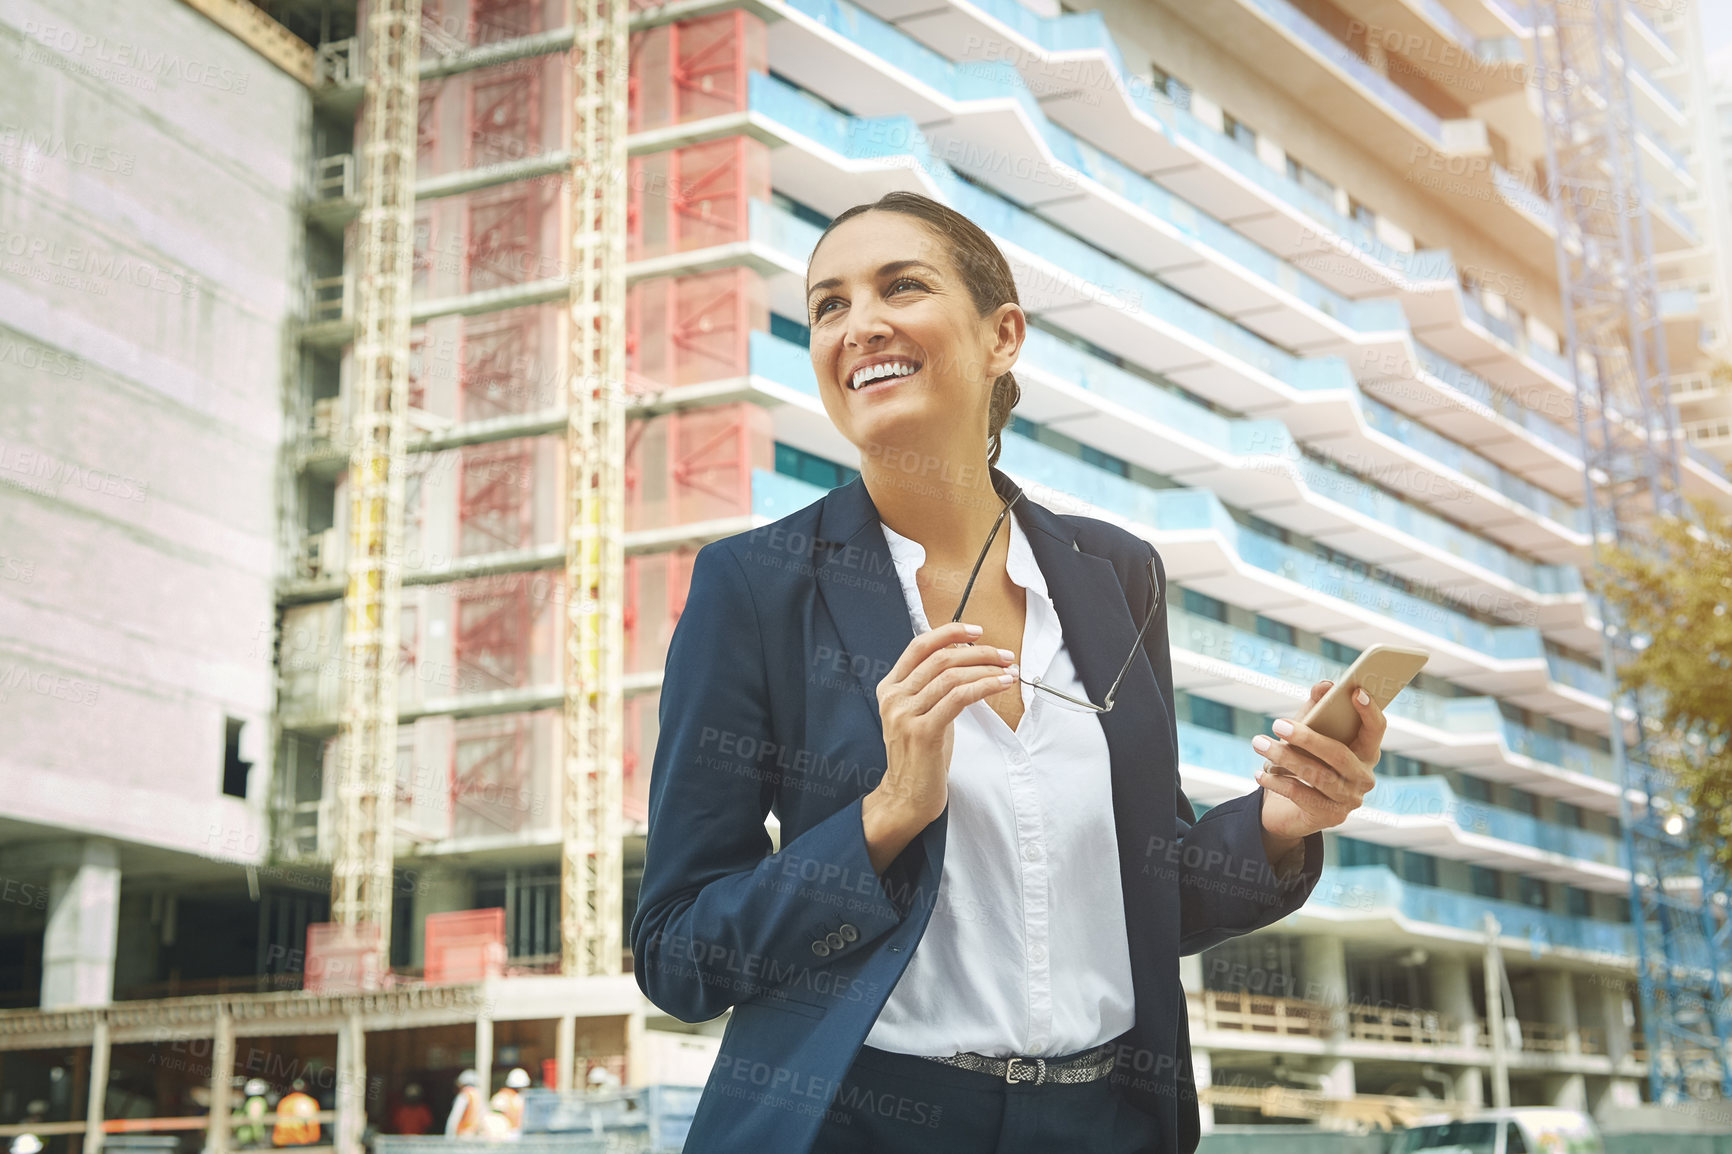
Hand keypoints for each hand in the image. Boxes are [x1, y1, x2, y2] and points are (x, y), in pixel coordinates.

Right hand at [865, 621, 1017, 852]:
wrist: (906, 796)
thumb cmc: (920, 756)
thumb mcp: (921, 714)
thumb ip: (934, 687)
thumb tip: (966, 660)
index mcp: (890, 688)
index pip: (919, 646)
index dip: (949, 632)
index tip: (977, 631)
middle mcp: (894, 697)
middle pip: (941, 658)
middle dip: (979, 652)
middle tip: (1005, 655)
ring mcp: (905, 714)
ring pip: (952, 675)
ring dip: (986, 668)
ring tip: (1009, 670)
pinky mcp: (923, 732)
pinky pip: (959, 698)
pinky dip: (984, 686)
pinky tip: (1001, 684)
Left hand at [1254, 679, 1384, 844]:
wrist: (1291, 808)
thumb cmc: (1305, 759)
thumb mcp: (1310, 731)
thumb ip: (1318, 708)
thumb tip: (1325, 685)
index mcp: (1367, 751)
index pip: (1376, 729)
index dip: (1369, 711)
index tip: (1355, 691)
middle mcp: (1364, 777)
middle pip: (1338, 754)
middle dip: (1306, 738)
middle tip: (1277, 724)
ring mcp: (1350, 799)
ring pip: (1317, 775)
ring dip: (1283, 757)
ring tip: (1258, 743)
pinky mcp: (1331, 816)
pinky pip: (1301, 795)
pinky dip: (1277, 782)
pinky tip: (1259, 774)